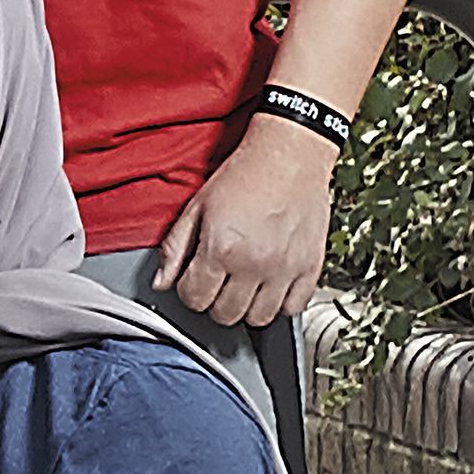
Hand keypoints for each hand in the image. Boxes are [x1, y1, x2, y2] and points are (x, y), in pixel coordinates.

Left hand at [147, 114, 338, 327]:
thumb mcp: (197, 207)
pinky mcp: (311, 267)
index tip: (194, 278)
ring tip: (242, 285)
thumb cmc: (244, 176)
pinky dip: (280, 303)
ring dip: (245, 307)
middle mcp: (255, 264)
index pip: (195, 298)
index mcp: (222, 248)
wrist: (290, 155)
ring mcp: (286, 269)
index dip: (189, 290)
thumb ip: (175, 248)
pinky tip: (270, 285)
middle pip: (226, 314)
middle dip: (214, 302)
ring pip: (259, 318)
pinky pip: (294, 308)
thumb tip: (161, 282)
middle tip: (217, 281)